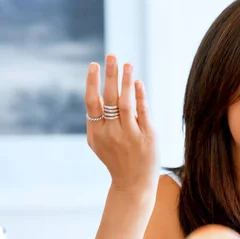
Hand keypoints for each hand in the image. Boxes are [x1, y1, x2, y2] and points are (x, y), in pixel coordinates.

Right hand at [84, 55, 157, 192]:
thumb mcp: (98, 142)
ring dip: (126, 81)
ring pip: (126, 103)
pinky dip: (140, 96)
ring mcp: (130, 135)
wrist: (133, 183)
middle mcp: (111, 133)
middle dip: (110, 75)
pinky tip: (138, 83)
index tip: (94, 65)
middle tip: (112, 56)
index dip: (92, 82)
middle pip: (109, 98)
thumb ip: (96, 120)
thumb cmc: (115, 158)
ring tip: (128, 64)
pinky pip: (143, 112)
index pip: (92, 102)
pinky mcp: (147, 136)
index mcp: (96, 132)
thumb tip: (98, 91)